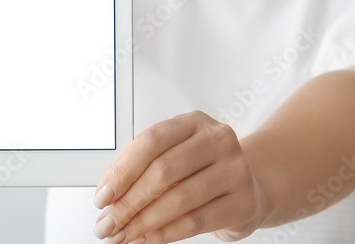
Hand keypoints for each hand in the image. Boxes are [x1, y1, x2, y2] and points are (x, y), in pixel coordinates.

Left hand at [92, 111, 267, 243]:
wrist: (252, 185)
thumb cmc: (205, 170)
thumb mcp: (179, 155)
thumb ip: (148, 167)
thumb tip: (109, 195)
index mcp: (194, 122)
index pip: (151, 141)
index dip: (122, 170)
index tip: (103, 195)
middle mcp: (218, 140)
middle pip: (163, 171)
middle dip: (128, 202)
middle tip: (108, 223)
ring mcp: (235, 169)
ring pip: (178, 199)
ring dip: (143, 222)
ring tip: (123, 234)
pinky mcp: (244, 201)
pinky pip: (195, 222)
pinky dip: (165, 234)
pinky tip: (147, 239)